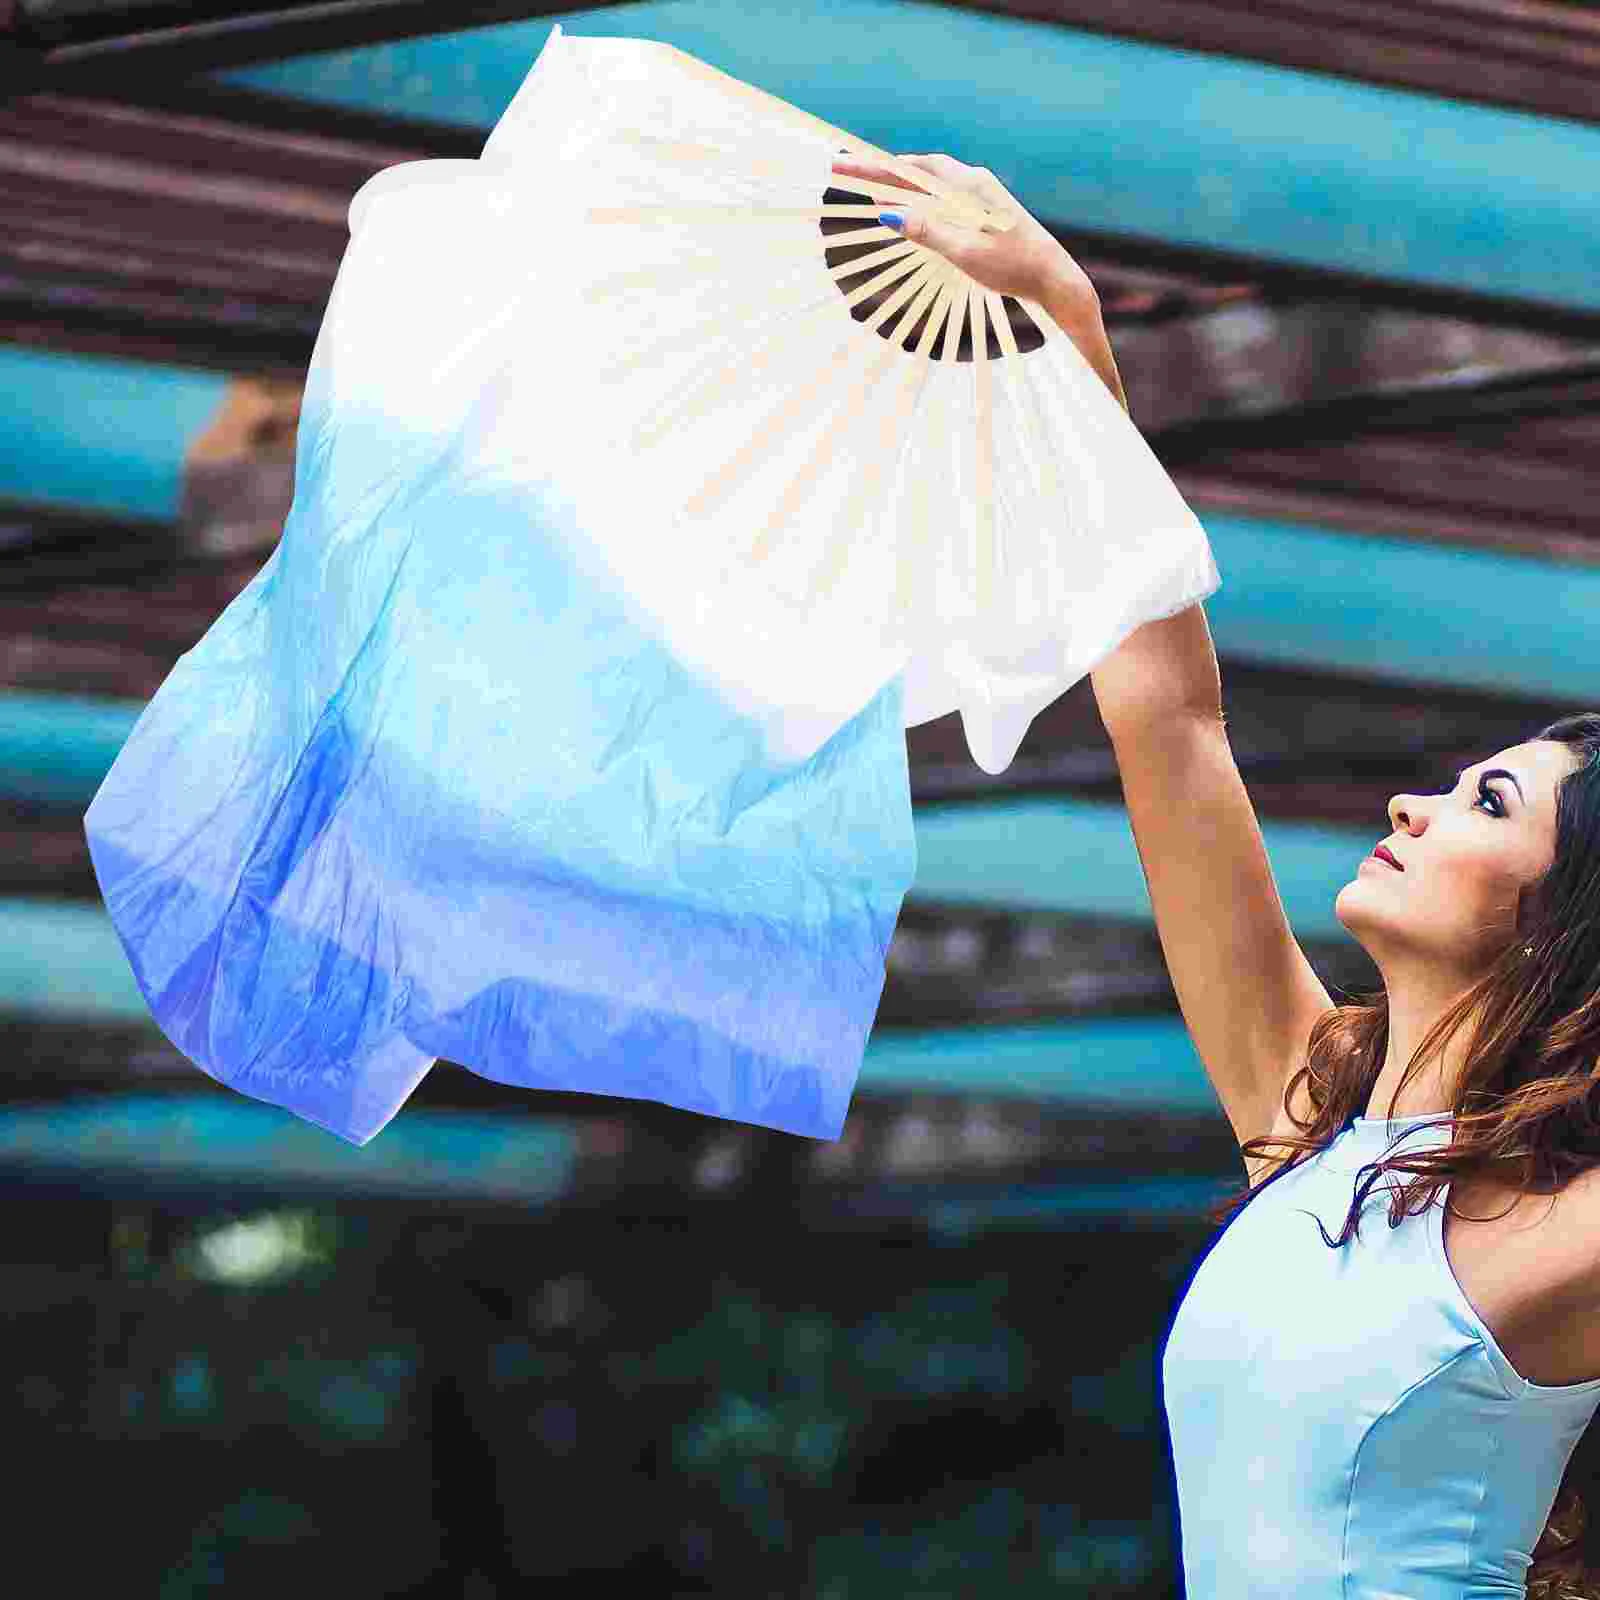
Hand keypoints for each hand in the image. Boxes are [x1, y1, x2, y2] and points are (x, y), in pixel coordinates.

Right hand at [829, 151, 1098, 311]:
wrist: (1052, 277)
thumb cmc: (1013, 266)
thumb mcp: (965, 253)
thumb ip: (928, 232)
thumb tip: (890, 215)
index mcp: (970, 186)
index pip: (915, 169)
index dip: (878, 167)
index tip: (848, 165)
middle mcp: (975, 183)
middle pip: (919, 170)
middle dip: (882, 172)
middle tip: (847, 173)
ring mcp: (980, 195)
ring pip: (930, 183)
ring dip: (899, 184)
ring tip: (868, 187)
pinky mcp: (984, 211)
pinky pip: (943, 197)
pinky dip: (919, 198)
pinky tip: (907, 206)